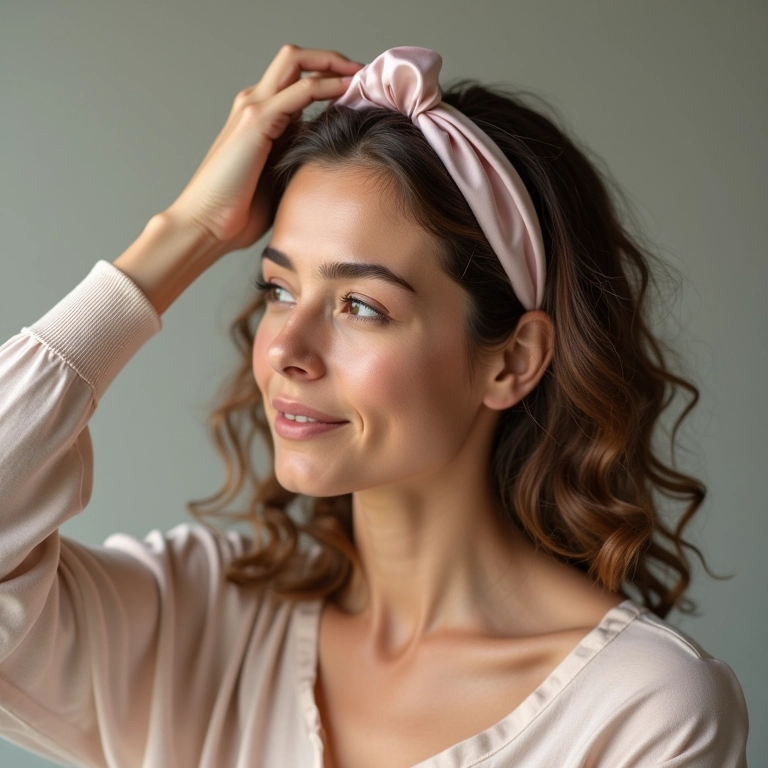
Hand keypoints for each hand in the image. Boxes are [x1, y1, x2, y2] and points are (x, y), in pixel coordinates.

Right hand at [164, 44, 362, 254]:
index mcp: (260, 118)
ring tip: (363, 76)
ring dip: (334, 65)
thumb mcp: (279, 179)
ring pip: (296, 63)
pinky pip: (300, 91)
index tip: (359, 90)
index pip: (296, 80)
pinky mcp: (256, 121)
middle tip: (364, 73)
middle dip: (332, 60)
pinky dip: (327, 86)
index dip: (328, 78)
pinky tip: (348, 92)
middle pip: (295, 60)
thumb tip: (331, 159)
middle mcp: (254, 105)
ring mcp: (253, 109)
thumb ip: (298, 159)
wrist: (206, 224)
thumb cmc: (239, 212)